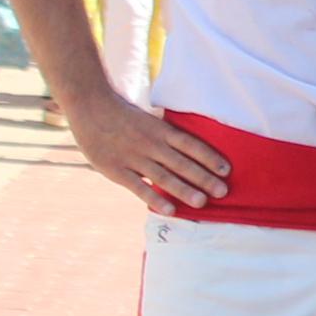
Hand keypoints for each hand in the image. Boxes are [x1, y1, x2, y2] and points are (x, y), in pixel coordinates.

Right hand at [63, 89, 233, 213]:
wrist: (89, 106)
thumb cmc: (124, 115)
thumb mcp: (149, 119)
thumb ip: (166, 134)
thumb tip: (191, 148)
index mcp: (160, 130)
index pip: (190, 144)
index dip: (209, 157)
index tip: (226, 170)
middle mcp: (150, 144)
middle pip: (181, 163)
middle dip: (203, 178)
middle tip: (223, 191)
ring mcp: (133, 157)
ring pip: (163, 176)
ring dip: (184, 190)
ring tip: (202, 202)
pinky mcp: (116, 170)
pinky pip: (138, 187)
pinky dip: (154, 199)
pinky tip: (170, 210)